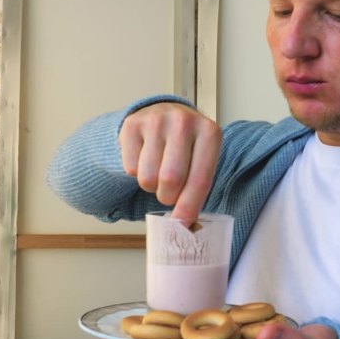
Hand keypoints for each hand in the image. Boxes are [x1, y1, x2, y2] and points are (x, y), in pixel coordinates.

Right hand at [119, 102, 221, 218]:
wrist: (164, 113)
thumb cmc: (187, 146)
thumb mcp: (201, 160)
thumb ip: (197, 189)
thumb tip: (184, 225)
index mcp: (209, 132)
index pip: (200, 179)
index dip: (189, 206)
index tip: (182, 224)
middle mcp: (184, 121)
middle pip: (171, 179)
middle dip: (167, 196)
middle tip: (169, 192)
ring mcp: (156, 120)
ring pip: (147, 177)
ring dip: (151, 186)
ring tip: (158, 172)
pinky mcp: (132, 124)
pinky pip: (130, 168)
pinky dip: (136, 173)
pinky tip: (145, 158)